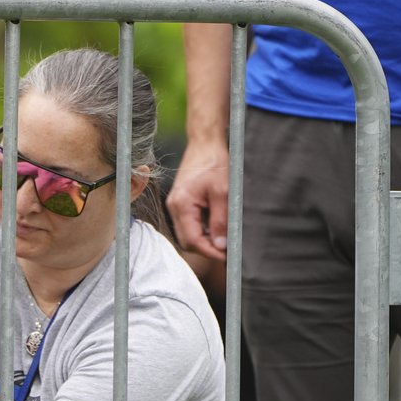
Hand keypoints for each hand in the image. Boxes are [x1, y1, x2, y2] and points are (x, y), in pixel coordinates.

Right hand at [167, 138, 230, 261]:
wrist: (205, 143)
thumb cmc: (214, 163)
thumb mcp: (223, 192)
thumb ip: (220, 220)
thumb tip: (220, 245)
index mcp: (181, 205)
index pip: (192, 240)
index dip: (209, 251)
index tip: (225, 256)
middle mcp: (174, 207)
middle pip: (187, 241)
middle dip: (206, 247)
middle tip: (226, 249)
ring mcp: (176, 205)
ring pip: (188, 234)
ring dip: (205, 238)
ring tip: (224, 235)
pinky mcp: (181, 202)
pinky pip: (189, 223)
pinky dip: (203, 228)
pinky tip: (216, 223)